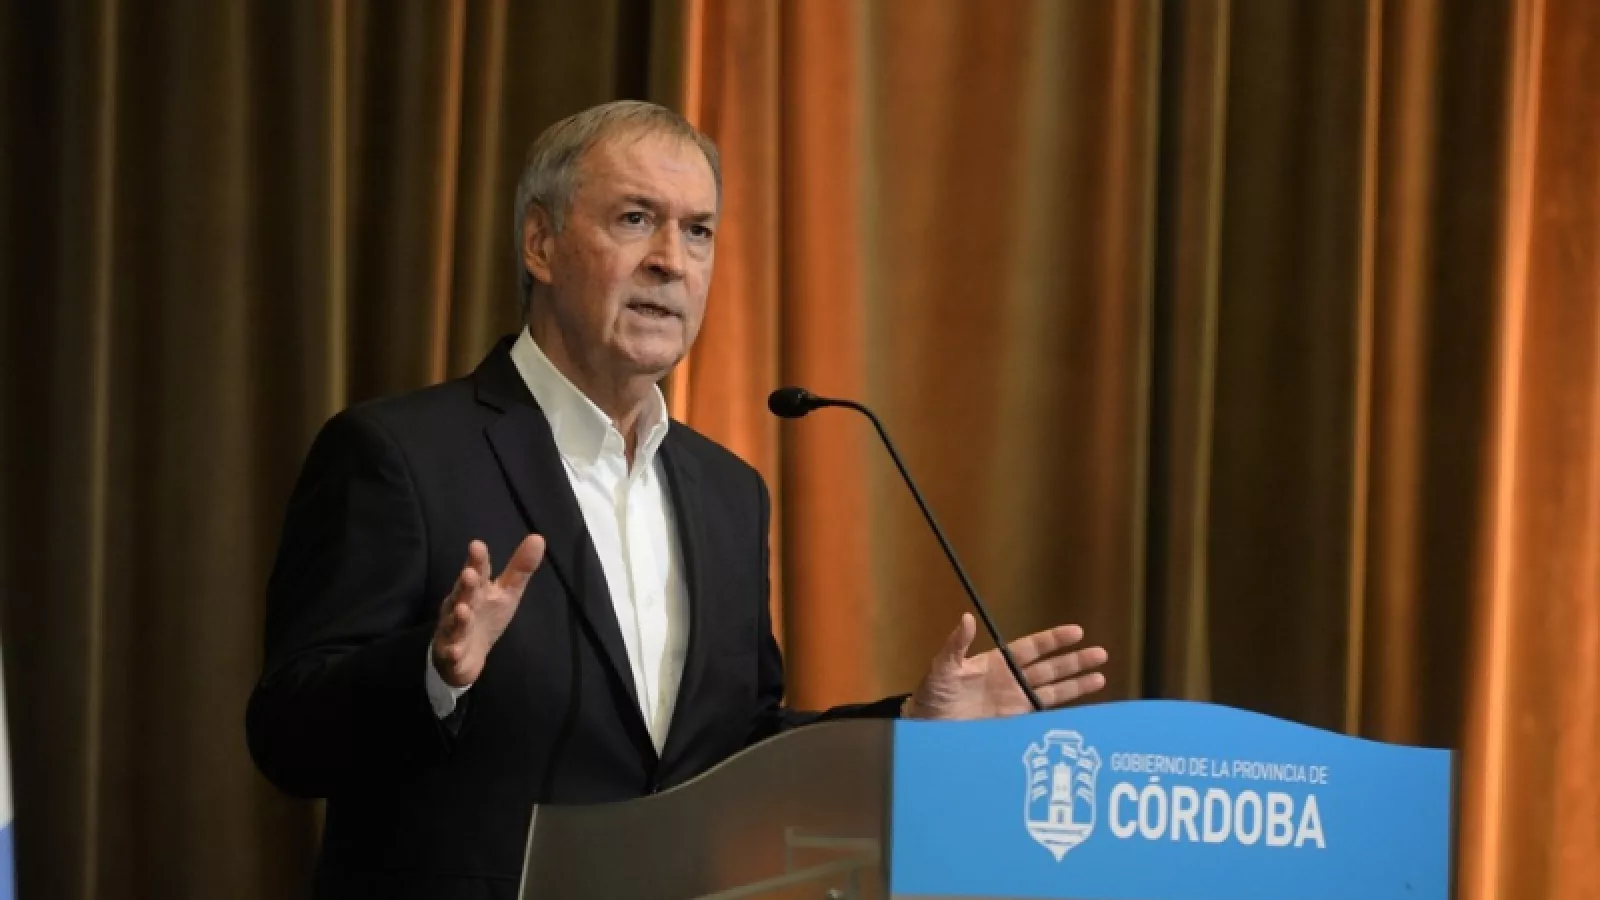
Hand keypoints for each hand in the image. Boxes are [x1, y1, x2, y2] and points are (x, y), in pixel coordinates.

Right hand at [431, 535, 545, 687]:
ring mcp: (454, 629)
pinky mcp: (451, 652)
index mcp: (477, 589)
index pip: (478, 571)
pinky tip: (456, 650)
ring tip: (462, 610)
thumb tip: (538, 537)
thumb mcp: (507, 592)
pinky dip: (453, 651)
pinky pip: (452, 652)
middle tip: (469, 573)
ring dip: (459, 617)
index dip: (478, 560)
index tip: (477, 545)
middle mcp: (461, 605)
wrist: (464, 655)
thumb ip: (520, 568)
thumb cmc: (486, 615)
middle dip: (466, 584)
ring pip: (455, 623)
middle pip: (463, 593)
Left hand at [905, 613, 1107, 719]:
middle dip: (1074, 661)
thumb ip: (956, 645)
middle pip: (1049, 668)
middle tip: (1100, 654)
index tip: (1076, 632)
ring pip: (1052, 690)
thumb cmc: (931, 696)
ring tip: (1100, 677)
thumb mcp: (942, 668)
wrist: (926, 729)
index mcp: (995, 663)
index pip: (1031, 648)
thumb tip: (967, 618)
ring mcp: (1013, 703)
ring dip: (1075, 684)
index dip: (1053, 640)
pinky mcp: (1013, 724)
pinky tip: (1081, 709)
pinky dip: (1061, 712)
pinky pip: (1042, 716)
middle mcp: (1009, 681)